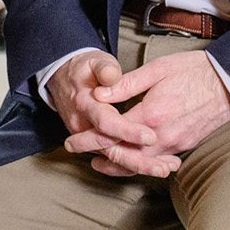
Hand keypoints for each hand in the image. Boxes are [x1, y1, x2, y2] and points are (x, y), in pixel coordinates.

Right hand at [44, 50, 171, 178]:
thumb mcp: (95, 61)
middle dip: (138, 161)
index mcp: (85, 103)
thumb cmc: (85, 69)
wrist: (63, 78)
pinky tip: (156, 165)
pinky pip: (114, 159)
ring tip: (166, 168)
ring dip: (140, 167)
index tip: (150, 136)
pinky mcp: (94, 144)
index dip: (128, 131)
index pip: (106, 123)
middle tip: (163, 167)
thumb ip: (105, 68)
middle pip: (111, 150)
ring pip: (114, 159)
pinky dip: (134, 166)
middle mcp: (83, 126)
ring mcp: (88, 138)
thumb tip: (111, 76)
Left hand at [68, 50, 229, 177]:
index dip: (91, 138)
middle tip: (78, 154)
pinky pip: (159, 161)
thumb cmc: (194, 70)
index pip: (113, 133)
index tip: (73, 140)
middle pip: (125, 155)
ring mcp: (177, 143)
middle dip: (100, 155)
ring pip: (142, 162)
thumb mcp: (157, 69)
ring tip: (99, 163)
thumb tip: (99, 93)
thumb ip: (126, 84)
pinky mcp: (187, 146)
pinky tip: (132, 161)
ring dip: (119, 164)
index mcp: (152, 115)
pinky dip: (142, 164)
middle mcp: (164, 136)